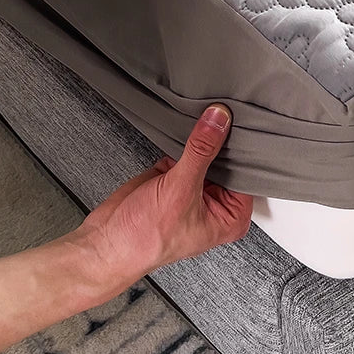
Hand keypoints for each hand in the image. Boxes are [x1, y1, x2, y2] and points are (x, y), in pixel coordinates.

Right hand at [77, 104, 251, 281]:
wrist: (105, 242)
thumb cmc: (145, 239)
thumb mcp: (180, 190)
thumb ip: (201, 151)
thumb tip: (218, 120)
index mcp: (232, 216)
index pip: (248, 172)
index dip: (243, 147)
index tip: (243, 120)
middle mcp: (217, 202)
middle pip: (229, 160)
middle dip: (222, 139)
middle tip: (222, 112)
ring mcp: (196, 187)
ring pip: (208, 151)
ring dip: (204, 136)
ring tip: (205, 114)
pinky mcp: (176, 175)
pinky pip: (188, 148)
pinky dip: (186, 138)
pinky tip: (190, 123)